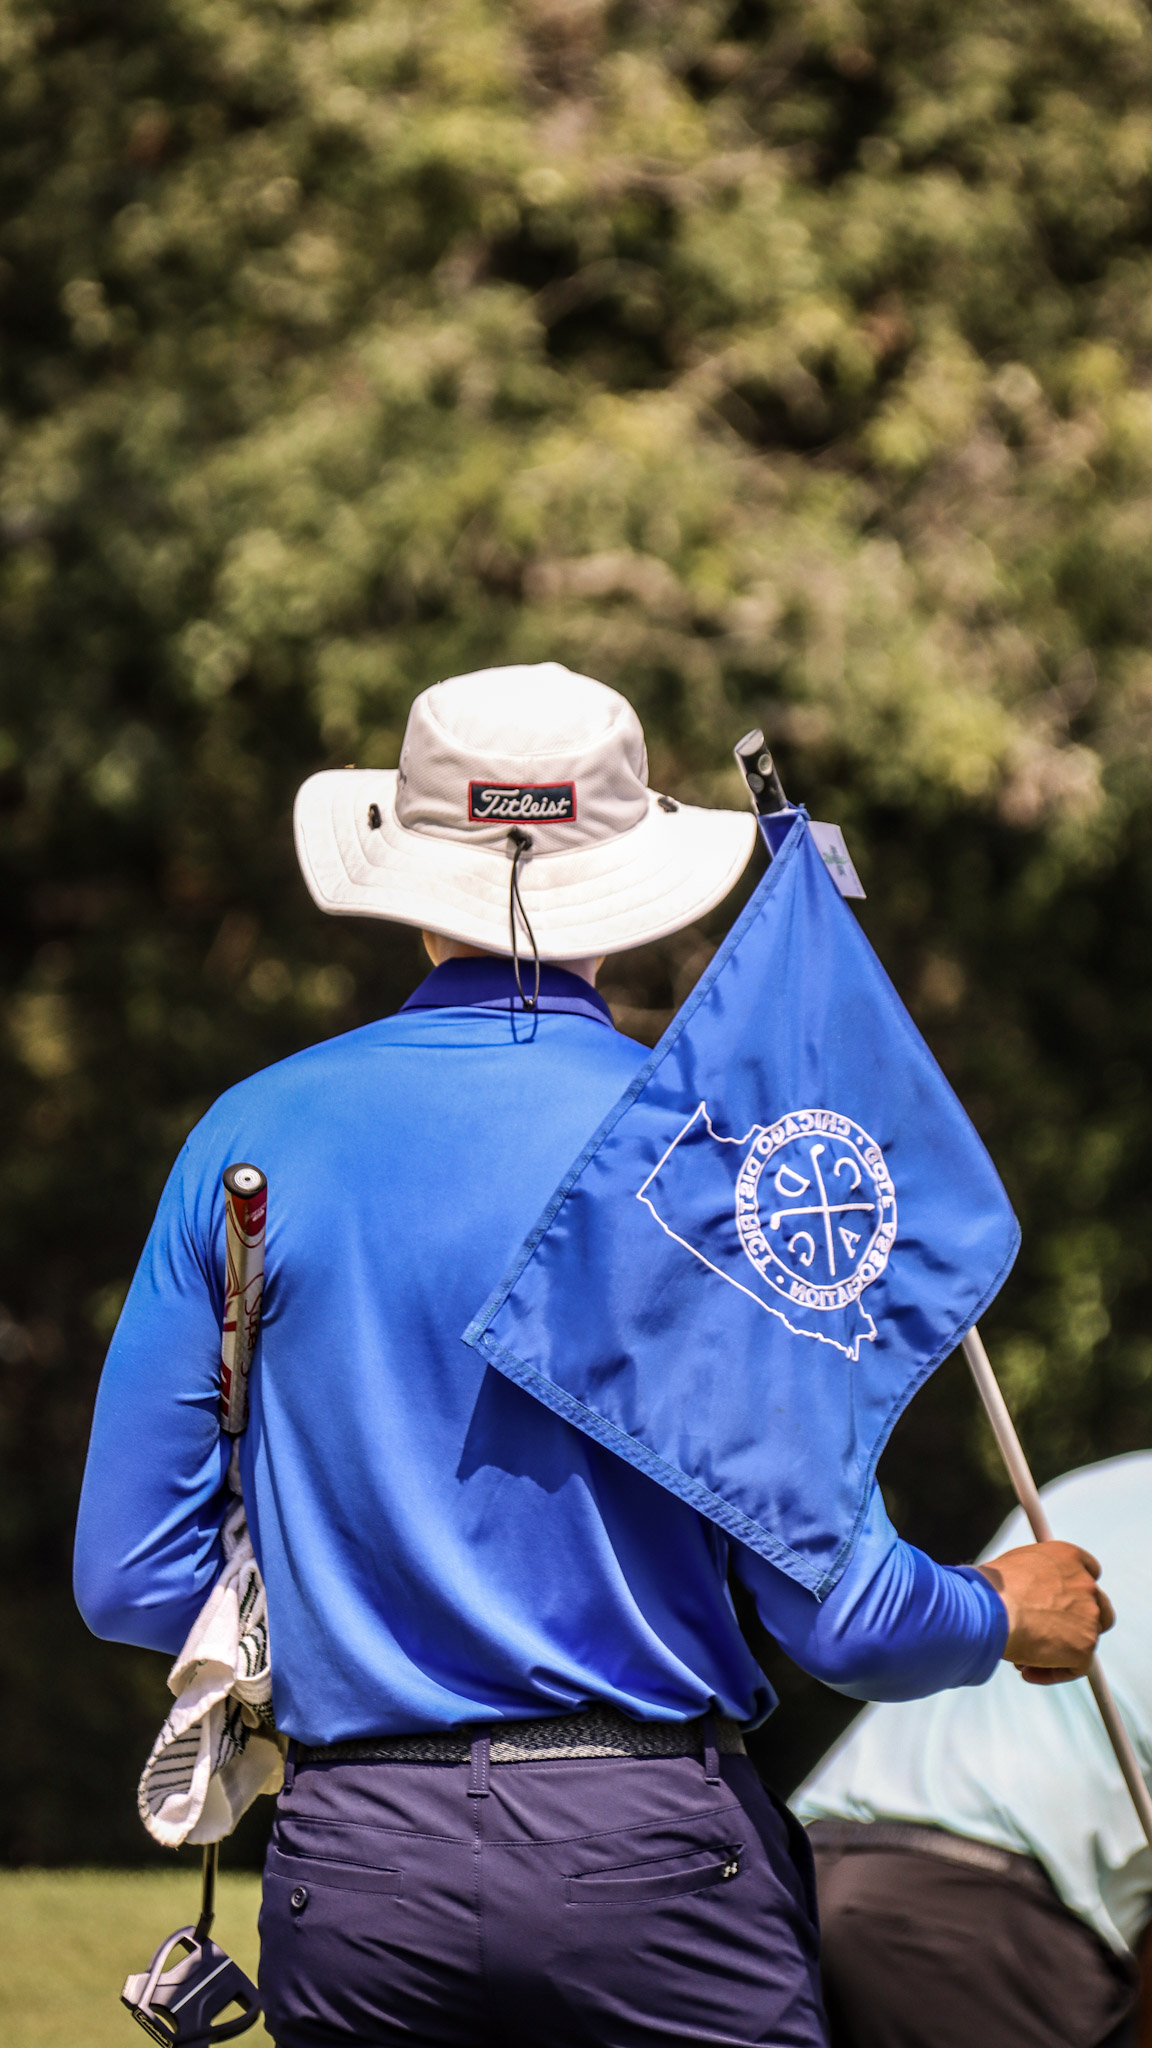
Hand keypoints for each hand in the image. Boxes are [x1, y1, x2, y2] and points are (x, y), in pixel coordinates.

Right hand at [977, 1540, 1114, 1683]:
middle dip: (1080, 1625)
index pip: (1089, 1571)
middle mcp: (1085, 1583)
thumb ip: (1037, 1578)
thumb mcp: (1016, 1566)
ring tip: (1023, 1657)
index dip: (1075, 1592)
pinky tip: (1026, 1672)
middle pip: (1100, 1609)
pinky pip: (1075, 1667)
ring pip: (1084, 1641)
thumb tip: (1030, 1597)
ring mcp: (1089, 1616)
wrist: (990, 1609)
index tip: (1059, 1606)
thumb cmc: (989, 1588)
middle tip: (1051, 1636)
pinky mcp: (1086, 1646)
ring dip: (1059, 1650)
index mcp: (1068, 1557)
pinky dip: (1053, 1672)